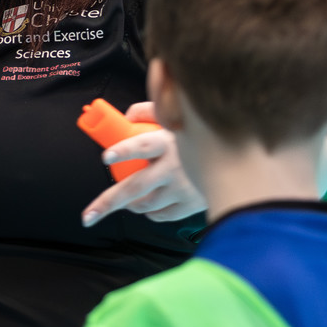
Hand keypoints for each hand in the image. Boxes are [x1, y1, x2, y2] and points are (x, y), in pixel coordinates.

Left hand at [80, 102, 206, 225]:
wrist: (237, 162)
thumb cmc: (202, 137)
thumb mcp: (178, 117)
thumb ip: (149, 111)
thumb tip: (125, 117)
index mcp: (169, 143)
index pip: (143, 146)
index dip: (124, 150)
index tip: (106, 157)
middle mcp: (175, 168)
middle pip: (135, 188)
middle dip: (108, 203)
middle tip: (88, 215)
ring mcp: (183, 189)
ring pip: (145, 205)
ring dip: (129, 205)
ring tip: (124, 201)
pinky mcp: (191, 205)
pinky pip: (161, 215)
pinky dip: (150, 212)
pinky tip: (147, 205)